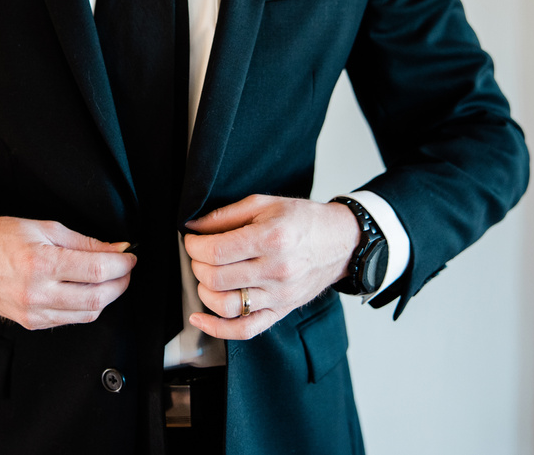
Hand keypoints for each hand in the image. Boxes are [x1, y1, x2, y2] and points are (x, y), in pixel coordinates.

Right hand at [0, 216, 135, 329]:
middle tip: (125, 269)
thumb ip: (84, 242)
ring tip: (110, 279)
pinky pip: (69, 320)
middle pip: (97, 297)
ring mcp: (33, 312)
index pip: (97, 270)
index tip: (130, 257)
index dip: (121, 265)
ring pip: (87, 313)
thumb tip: (116, 249)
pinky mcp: (30, 323)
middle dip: (120, 283)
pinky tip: (87, 291)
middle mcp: (37, 292)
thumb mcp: (44, 229)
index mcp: (41, 263)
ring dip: (106, 297)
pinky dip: (86, 307)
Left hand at [183, 195, 359, 339]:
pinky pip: (246, 330)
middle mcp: (276, 271)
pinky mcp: (281, 311)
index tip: (192, 240)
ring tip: (206, 277)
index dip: (194, 246)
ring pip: (225, 306)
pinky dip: (217, 329)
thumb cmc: (303, 220)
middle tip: (199, 254)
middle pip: (216, 278)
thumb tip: (193, 227)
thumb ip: (225, 215)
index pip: (216, 251)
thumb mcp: (264, 203)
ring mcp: (279, 295)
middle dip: (197, 265)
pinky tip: (199, 318)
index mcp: (271, 240)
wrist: (341, 241)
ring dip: (204, 291)